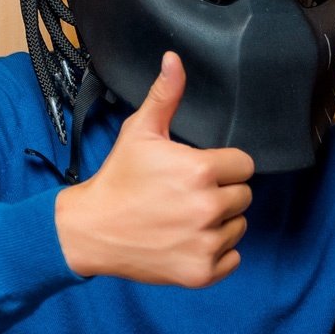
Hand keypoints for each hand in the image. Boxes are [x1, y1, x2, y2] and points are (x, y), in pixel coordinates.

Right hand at [55, 51, 253, 287]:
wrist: (90, 230)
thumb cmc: (117, 180)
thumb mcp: (139, 132)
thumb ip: (165, 96)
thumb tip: (174, 60)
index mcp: (200, 171)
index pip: (244, 165)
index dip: (223, 166)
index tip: (198, 172)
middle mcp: (208, 208)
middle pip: (243, 196)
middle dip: (221, 194)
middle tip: (185, 195)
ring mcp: (205, 243)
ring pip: (238, 227)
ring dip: (219, 224)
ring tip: (184, 218)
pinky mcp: (201, 272)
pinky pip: (232, 259)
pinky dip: (216, 254)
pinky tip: (188, 242)